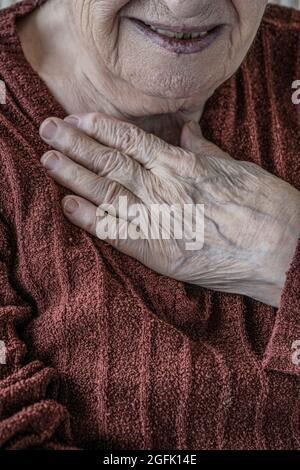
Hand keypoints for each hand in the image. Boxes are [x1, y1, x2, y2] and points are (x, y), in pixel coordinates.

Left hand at [39, 113, 299, 306]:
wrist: (283, 252)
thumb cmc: (267, 208)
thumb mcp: (239, 169)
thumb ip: (206, 151)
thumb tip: (185, 133)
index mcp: (185, 165)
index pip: (133, 141)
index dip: (102, 128)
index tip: (78, 119)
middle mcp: (165, 188)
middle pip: (111, 162)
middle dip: (76, 144)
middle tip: (47, 129)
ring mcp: (159, 220)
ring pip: (106, 191)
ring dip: (73, 174)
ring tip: (48, 159)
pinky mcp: (158, 252)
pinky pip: (116, 232)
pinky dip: (90, 218)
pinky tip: (67, 204)